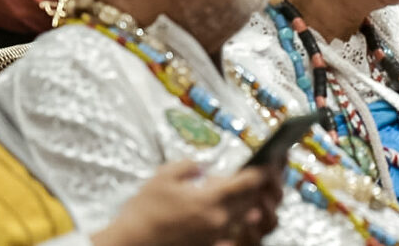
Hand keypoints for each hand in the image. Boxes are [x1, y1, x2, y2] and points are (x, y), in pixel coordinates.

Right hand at [94, 160, 283, 245]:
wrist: (130, 242)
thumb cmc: (145, 209)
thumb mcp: (164, 175)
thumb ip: (189, 165)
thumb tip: (203, 167)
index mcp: (211, 198)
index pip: (248, 182)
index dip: (261, 170)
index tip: (268, 162)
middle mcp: (219, 218)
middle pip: (250, 200)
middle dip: (257, 187)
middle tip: (261, 175)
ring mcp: (215, 235)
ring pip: (243, 218)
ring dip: (249, 205)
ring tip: (248, 194)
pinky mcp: (208, 245)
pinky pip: (230, 233)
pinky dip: (235, 223)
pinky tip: (231, 216)